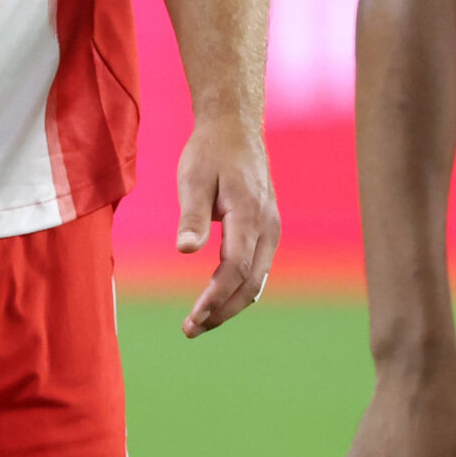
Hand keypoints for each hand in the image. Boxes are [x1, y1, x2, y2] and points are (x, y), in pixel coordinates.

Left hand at [175, 114, 278, 338]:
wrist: (235, 127)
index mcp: (249, 214)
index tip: (193, 317)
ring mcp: (271, 228)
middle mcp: (267, 226)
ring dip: (230, 304)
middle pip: (250, 283)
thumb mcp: (193, 178)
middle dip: (221, 310)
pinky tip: (218, 298)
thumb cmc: (210, 152)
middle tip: (190, 329)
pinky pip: (258, 268)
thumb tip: (184, 251)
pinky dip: (239, 288)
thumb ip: (191, 216)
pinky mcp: (267, 228)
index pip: (235, 268)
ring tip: (200, 321)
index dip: (215, 297)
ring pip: (257, 279)